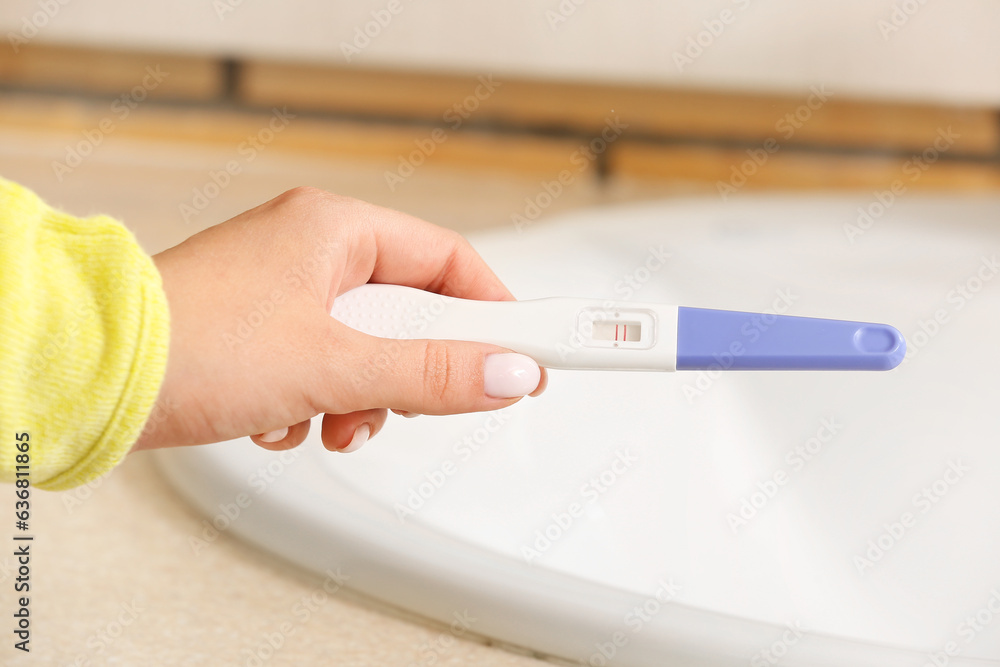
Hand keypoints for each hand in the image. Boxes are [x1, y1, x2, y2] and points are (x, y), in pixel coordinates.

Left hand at [133, 187, 545, 452]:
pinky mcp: (260, 333)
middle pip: (409, 309)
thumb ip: (431, 372)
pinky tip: (288, 419)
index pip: (449, 260)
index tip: (529, 349)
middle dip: (410, 368)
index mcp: (335, 228)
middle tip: (411, 397)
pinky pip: (325, 366)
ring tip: (332, 418)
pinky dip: (320, 401)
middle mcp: (310, 250)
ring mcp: (283, 292)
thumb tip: (505, 374)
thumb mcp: (335, 364)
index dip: (493, 310)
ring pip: (367, 347)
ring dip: (361, 396)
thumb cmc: (189, 343)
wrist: (90, 380)